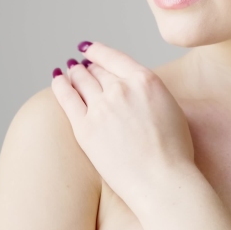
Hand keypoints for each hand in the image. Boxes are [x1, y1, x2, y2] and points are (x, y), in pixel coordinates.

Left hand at [51, 41, 195, 204]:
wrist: (162, 180)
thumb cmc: (173, 151)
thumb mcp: (170, 106)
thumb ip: (149, 91)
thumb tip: (134, 88)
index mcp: (145, 80)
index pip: (114, 58)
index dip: (98, 51)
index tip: (88, 49)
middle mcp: (121, 88)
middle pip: (97, 70)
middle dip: (88, 66)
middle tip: (81, 66)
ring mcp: (101, 107)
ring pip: (81, 80)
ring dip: (74, 73)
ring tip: (69, 72)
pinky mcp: (85, 127)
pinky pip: (67, 97)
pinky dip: (60, 85)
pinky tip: (57, 79)